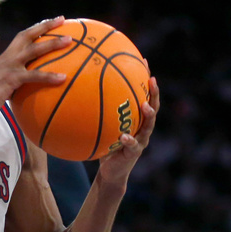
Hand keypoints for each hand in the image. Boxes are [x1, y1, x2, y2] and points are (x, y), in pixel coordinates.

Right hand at [0, 16, 70, 118]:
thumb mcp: (0, 83)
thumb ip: (14, 80)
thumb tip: (28, 87)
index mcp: (6, 56)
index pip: (23, 36)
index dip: (38, 28)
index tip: (53, 22)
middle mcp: (8, 57)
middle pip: (29, 35)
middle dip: (46, 26)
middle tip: (63, 21)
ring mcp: (10, 66)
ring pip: (35, 50)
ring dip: (53, 44)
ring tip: (70, 41)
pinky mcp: (11, 78)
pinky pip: (34, 75)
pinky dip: (50, 76)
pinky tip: (63, 78)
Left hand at [96, 66, 158, 184]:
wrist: (111, 171)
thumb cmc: (104, 145)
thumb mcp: (100, 125)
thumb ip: (95, 110)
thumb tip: (76, 88)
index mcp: (136, 118)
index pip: (143, 94)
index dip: (144, 78)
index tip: (143, 60)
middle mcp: (142, 127)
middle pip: (153, 106)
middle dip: (154, 92)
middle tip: (151, 79)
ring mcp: (141, 140)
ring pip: (149, 125)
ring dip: (148, 114)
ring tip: (145, 105)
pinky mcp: (133, 154)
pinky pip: (132, 146)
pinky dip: (128, 140)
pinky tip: (123, 136)